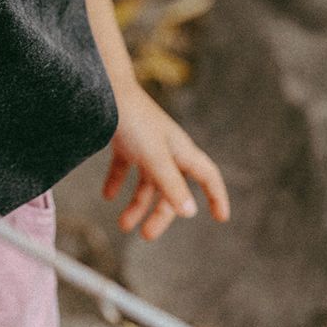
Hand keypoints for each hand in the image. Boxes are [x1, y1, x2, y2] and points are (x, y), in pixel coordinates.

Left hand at [102, 80, 229, 240]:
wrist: (105, 91)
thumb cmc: (135, 121)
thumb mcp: (155, 158)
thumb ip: (171, 185)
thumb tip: (190, 212)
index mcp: (181, 151)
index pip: (207, 176)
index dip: (217, 195)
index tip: (221, 218)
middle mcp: (167, 150)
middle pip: (171, 189)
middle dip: (160, 214)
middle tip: (146, 236)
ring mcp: (146, 145)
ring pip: (147, 183)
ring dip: (136, 204)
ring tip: (122, 225)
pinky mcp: (126, 141)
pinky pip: (125, 168)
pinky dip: (117, 183)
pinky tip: (107, 196)